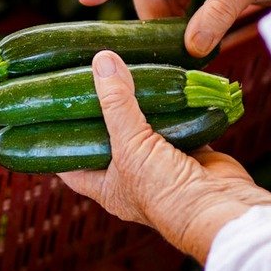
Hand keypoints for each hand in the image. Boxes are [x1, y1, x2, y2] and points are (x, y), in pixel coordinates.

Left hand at [61, 53, 270, 261]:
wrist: (221, 209)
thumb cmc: (166, 192)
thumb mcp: (130, 146)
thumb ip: (116, 104)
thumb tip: (102, 61)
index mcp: (107, 187)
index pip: (71, 164)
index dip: (57, 141)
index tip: (49, 111)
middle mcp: (132, 177)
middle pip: (109, 139)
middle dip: (102, 112)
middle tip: (89, 78)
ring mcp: (162, 164)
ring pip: (144, 128)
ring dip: (139, 104)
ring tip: (124, 70)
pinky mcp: (190, 152)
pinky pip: (178, 124)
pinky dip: (174, 106)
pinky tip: (164, 81)